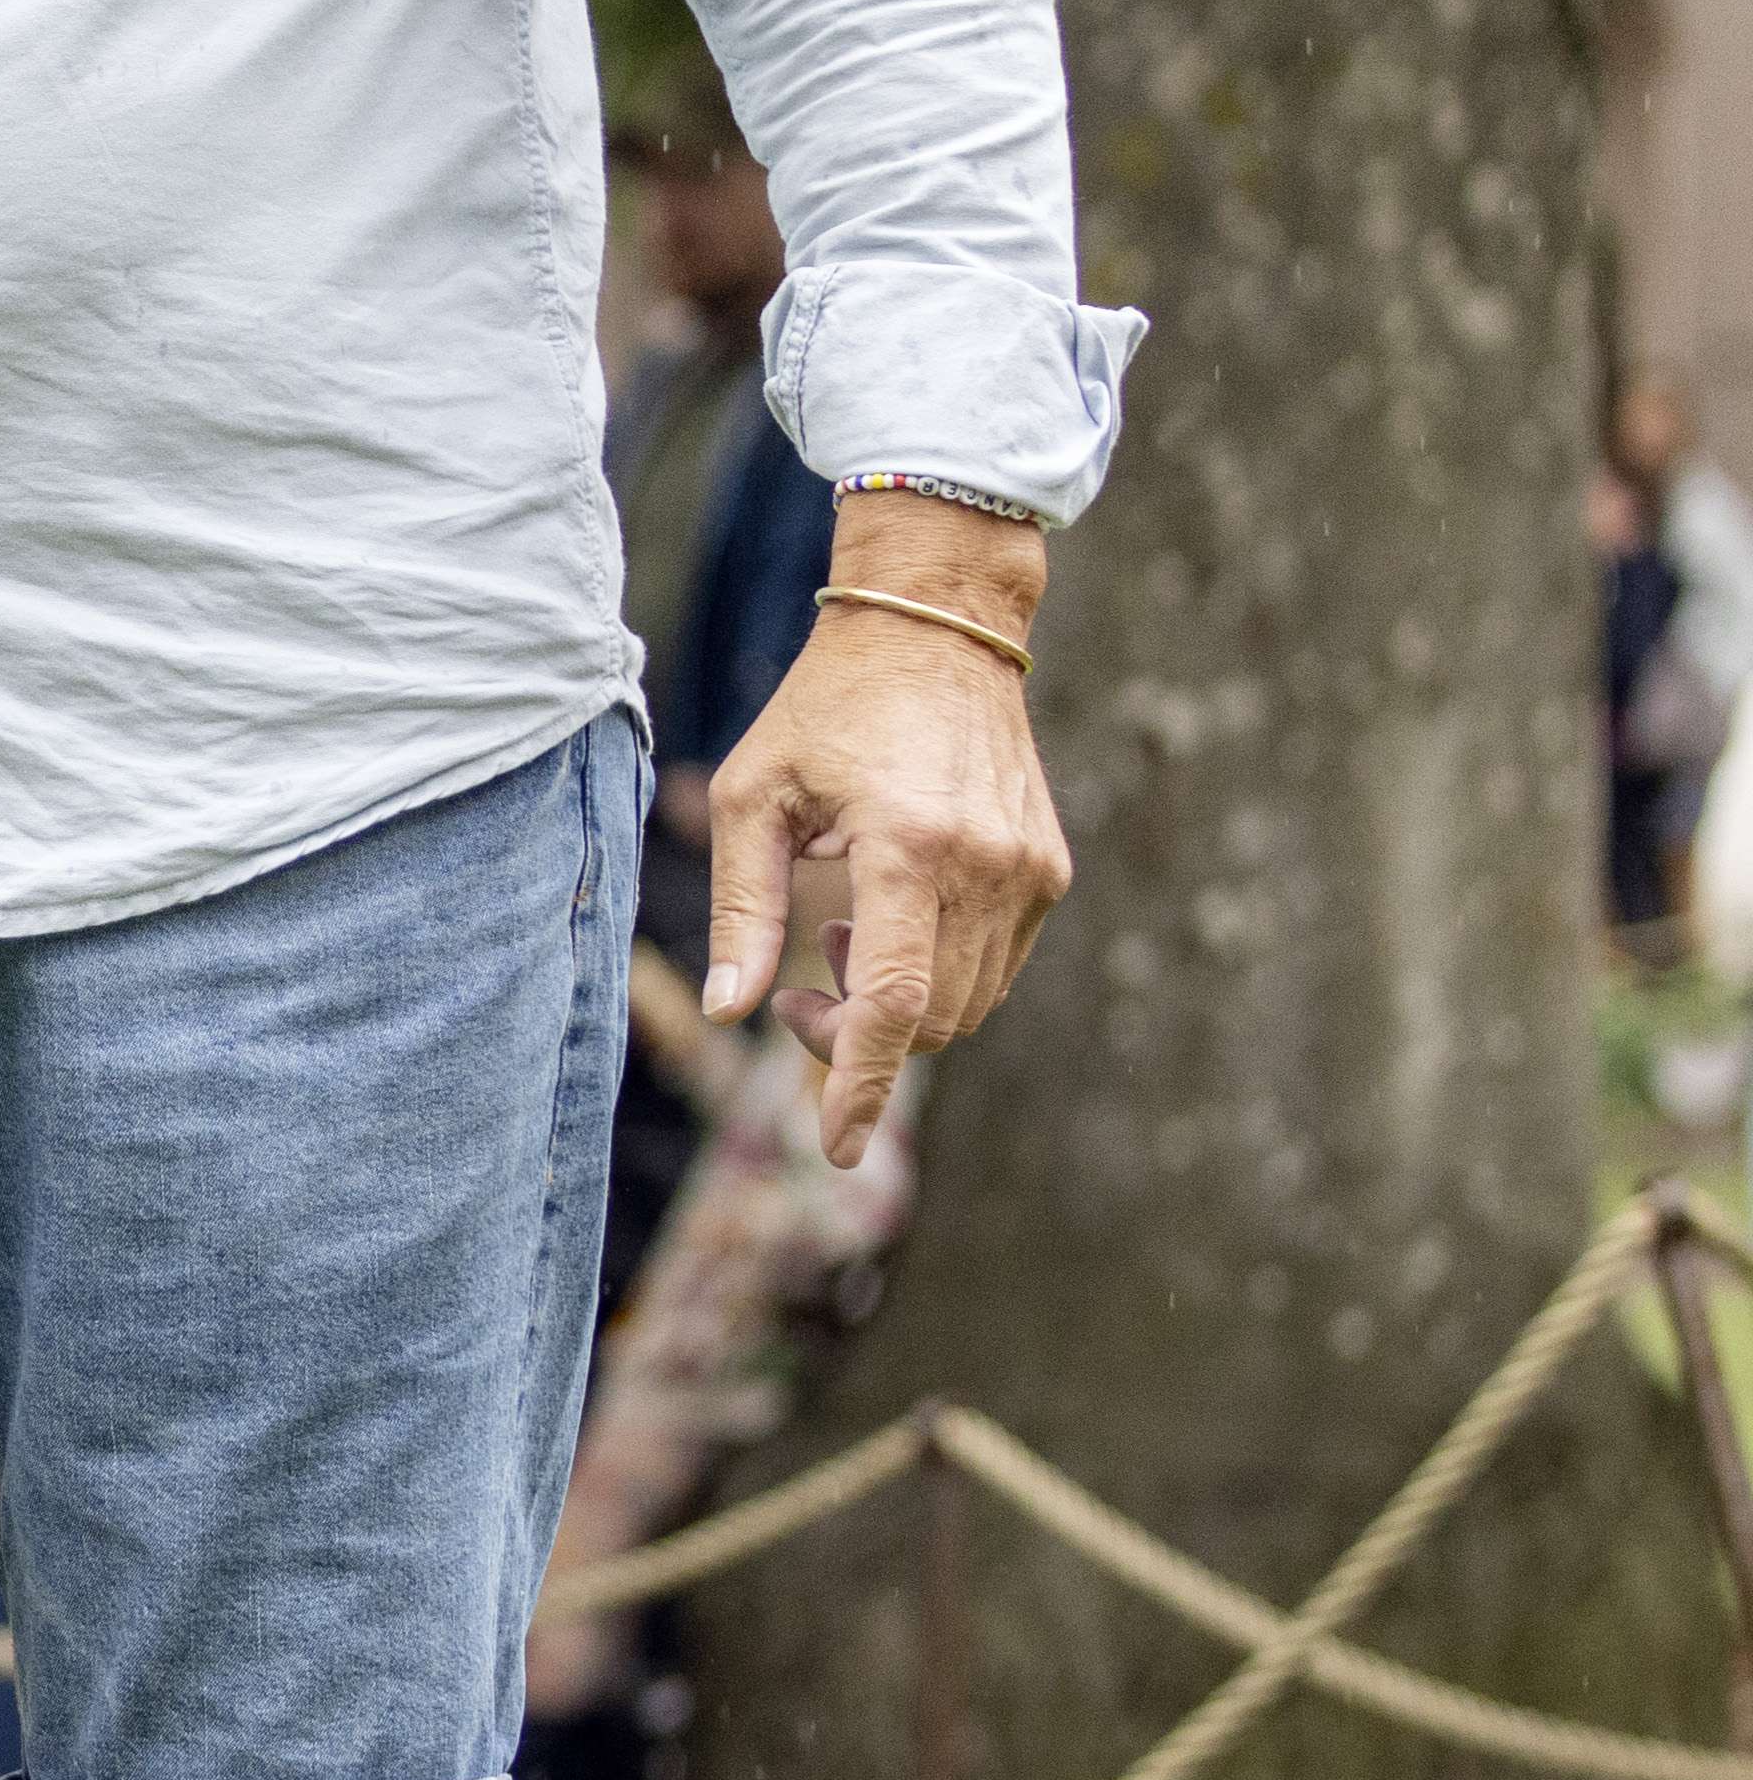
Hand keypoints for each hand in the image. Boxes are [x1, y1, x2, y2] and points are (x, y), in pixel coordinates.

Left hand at [699, 499, 1070, 1167]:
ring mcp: (1030, 869)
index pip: (895, 1003)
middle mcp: (985, 864)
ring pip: (966, 1004)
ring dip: (895, 1005)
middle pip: (929, 1019)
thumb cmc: (823, 710)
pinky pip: (994, 967)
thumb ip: (743, 911)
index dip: (859, 1084)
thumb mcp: (753, 798)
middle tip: (795, 987)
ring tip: (840, 933)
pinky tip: (887, 918)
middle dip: (853, 1034)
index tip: (834, 1147)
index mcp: (908, 845)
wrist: (935, 632)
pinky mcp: (1049, 870)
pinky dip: (936, 974)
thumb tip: (730, 1012)